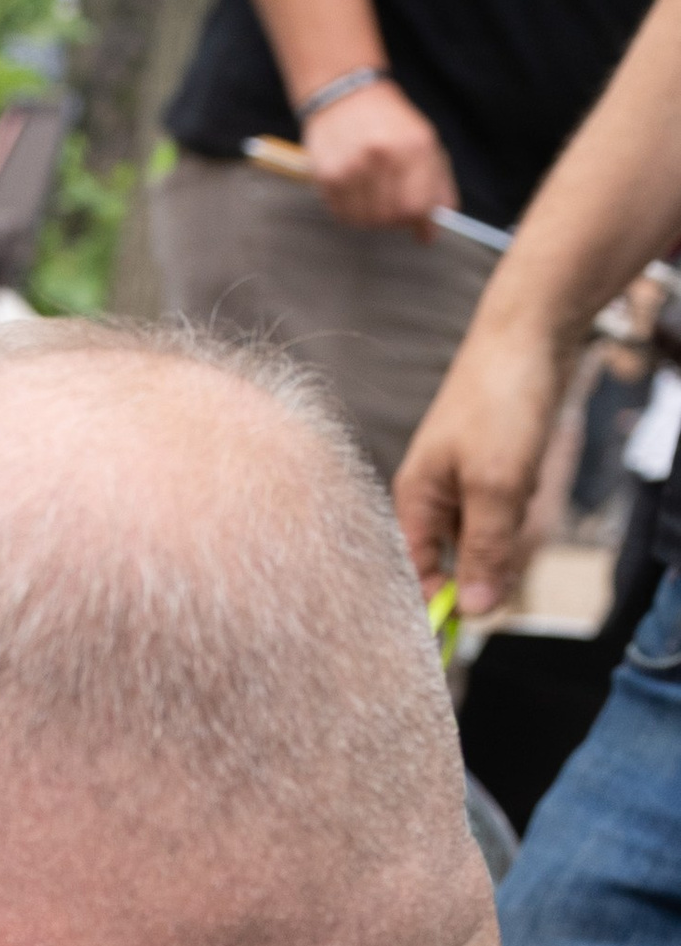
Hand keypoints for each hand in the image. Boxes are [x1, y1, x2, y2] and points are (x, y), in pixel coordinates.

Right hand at [300, 79, 456, 233]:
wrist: (346, 96)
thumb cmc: (390, 124)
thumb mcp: (425, 143)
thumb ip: (437, 186)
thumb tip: (432, 232)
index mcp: (414, 145)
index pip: (417, 206)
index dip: (420, 221)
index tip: (420, 226)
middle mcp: (382, 156)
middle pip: (391, 217)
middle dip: (395, 219)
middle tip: (392, 203)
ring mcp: (352, 167)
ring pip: (366, 221)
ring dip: (371, 216)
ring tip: (371, 192)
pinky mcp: (328, 176)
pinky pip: (343, 215)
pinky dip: (351, 211)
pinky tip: (354, 190)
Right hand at [394, 313, 568, 616]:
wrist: (530, 331)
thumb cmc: (501, 401)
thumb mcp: (496, 486)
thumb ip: (485, 550)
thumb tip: (477, 611)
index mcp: (415, 500)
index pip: (418, 574)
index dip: (443, 599)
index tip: (477, 614)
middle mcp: (433, 496)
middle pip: (458, 560)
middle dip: (490, 554)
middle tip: (514, 520)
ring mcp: (463, 481)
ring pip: (489, 533)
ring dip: (512, 522)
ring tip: (522, 478)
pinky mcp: (491, 467)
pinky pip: (507, 506)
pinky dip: (524, 496)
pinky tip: (531, 464)